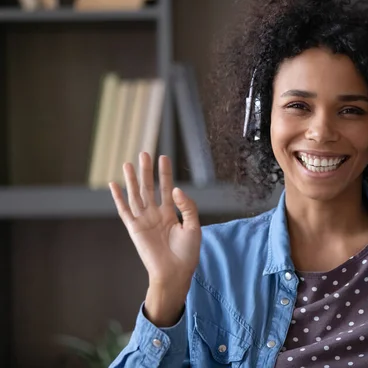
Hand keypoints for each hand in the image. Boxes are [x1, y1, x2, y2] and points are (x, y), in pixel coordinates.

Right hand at [109, 152, 200, 325]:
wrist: (174, 273)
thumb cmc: (187, 253)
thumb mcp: (194, 227)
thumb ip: (187, 207)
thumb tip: (175, 189)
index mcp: (170, 214)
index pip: (166, 188)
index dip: (165, 173)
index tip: (163, 157)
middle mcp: (155, 214)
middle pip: (149, 188)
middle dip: (147, 171)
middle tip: (144, 153)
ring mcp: (144, 220)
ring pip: (136, 195)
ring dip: (132, 179)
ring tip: (128, 163)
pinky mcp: (134, 228)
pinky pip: (124, 210)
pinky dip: (118, 197)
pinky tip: (114, 184)